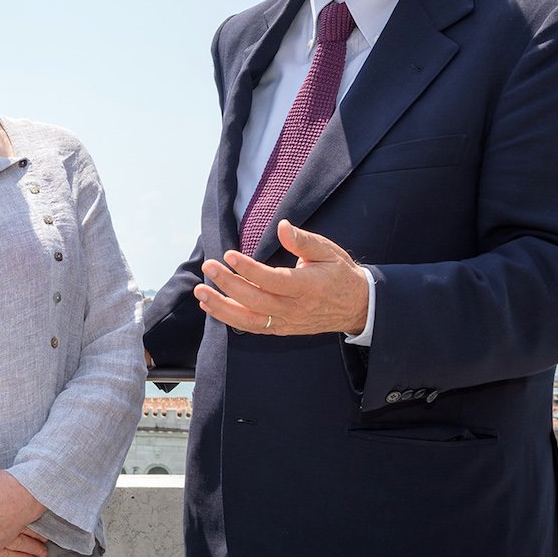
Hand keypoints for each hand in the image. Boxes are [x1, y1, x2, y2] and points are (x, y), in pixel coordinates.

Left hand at [194, 220, 368, 335]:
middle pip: (255, 300)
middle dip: (227, 284)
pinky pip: (252, 327)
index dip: (248, 269)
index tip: (229, 254)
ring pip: (249, 320)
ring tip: (200, 292)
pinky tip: (211, 306)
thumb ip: (303, 240)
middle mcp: (295, 308)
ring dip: (221, 307)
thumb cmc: (339, 274)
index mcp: (308, 286)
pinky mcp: (281, 330)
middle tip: (208, 266)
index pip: (272, 280)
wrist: (356, 306)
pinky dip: (230, 318)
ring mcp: (287, 322)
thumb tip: (282, 226)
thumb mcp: (328, 251)